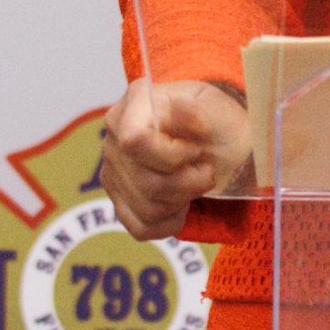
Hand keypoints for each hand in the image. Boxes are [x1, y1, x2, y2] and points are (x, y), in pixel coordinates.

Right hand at [100, 79, 250, 238]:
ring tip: (198, 182)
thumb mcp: (216, 106)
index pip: (134, 140)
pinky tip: (184, 202)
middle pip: (145, 181)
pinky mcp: (118, 200)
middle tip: (208, 169)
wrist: (214, 134)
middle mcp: (114, 137)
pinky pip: (141, 227)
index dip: (172, 155)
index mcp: (134, 102)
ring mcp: (112, 170)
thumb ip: (199, 111)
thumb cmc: (215, 117)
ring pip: (147, 208)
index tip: (198, 149)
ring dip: (183, 201)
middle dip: (189, 182)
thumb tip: (181, 112)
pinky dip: (170, 222)